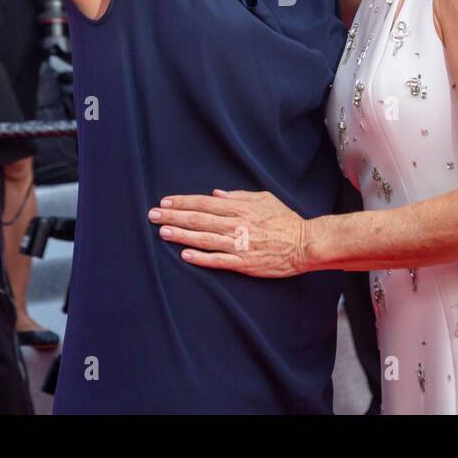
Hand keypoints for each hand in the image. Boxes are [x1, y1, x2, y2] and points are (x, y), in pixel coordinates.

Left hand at [149, 189, 309, 277]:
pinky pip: (218, 260)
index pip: (205, 203)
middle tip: (153, 215)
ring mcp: (239, 245)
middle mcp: (237, 225)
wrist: (305, 244)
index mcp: (240, 208)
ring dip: (181, 235)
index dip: (183, 202)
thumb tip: (216, 194)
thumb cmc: (286, 221)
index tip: (165, 202)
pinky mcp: (244, 263)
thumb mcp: (264, 199)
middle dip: (174, 216)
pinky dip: (200, 257)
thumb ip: (239, 196)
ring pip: (204, 238)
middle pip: (199, 219)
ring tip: (162, 232)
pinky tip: (185, 254)